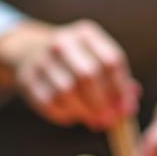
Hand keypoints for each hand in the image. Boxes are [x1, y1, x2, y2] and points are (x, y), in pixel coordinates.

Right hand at [5, 20, 138, 129]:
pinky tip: (73, 115)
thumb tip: (129, 106)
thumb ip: (117, 80)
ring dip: (84, 111)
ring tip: (94, 121)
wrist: (30, 51)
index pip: (111, 61)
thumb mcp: (97, 58)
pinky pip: (49, 102)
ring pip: (67, 91)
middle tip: (109, 121)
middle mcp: (62, 42)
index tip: (125, 110)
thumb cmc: (76, 60)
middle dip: (102, 103)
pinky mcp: (27, 79)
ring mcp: (41, 59)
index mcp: (86, 34)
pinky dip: (65, 114)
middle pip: (88, 75)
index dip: (120, 89)